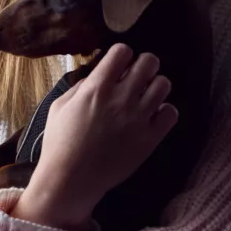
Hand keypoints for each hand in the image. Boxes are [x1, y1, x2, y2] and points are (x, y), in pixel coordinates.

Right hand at [12, 44, 177, 229]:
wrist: (71, 179)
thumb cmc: (60, 142)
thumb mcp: (59, 106)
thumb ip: (80, 86)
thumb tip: (96, 75)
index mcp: (96, 88)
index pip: (122, 51)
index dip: (121, 54)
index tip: (118, 65)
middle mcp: (120, 98)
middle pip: (149, 62)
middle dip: (143, 65)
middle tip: (136, 76)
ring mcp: (138, 118)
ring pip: (164, 84)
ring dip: (154, 86)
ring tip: (144, 96)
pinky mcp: (150, 139)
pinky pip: (171, 113)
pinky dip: (164, 111)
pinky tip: (151, 116)